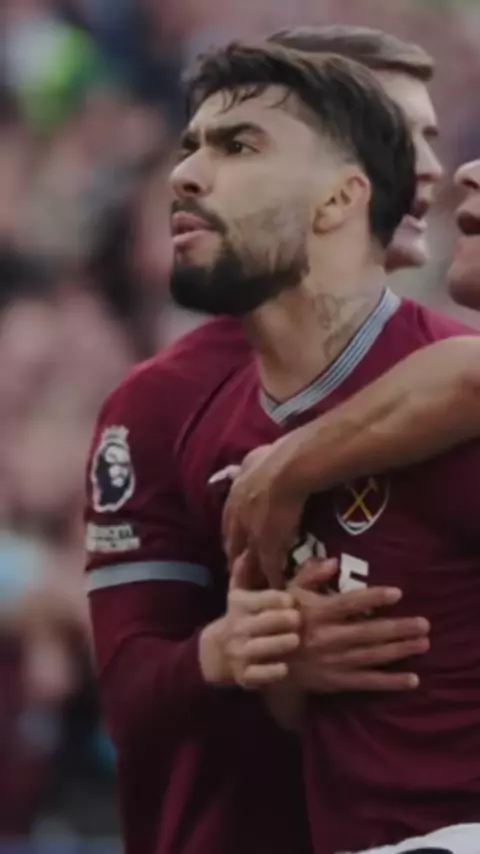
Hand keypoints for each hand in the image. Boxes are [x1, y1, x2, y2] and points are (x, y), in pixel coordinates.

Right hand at [200, 553, 300, 688]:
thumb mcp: (252, 593)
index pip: (261, 598)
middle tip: (298, 620)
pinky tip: (284, 669)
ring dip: (278, 643)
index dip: (277, 599)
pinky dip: (271, 672)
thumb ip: (270, 572)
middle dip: (281, 620)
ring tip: (294, 640)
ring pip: (260, 647)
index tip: (292, 600)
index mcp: (241, 604)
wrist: (215, 652)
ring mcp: (240, 652)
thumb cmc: (244, 616)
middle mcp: (238, 627)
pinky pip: (258, 674)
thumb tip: (274, 551)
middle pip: (262, 621)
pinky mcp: (243, 675)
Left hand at [222, 439, 307, 588]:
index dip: (233, 536)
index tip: (236, 545)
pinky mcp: (269, 546)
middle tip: (240, 571)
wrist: (287, 469)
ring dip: (252, 573)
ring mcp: (252, 535)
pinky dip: (273, 580)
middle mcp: (237, 519)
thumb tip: (252, 460)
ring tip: (257, 586)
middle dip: (236, 558)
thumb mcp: (253, 458)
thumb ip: (250, 465)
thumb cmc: (274, 459)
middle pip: (233, 545)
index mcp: (233, 499)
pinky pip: (269, 569)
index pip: (229, 524)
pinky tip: (277, 588)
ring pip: (249, 560)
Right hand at [290, 560, 429, 692]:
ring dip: (400, 651)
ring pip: (372, 656)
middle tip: (425, 624)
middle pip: (368, 632)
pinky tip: (413, 679)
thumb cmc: (281, 620)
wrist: (266, 660)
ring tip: (423, 643)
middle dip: (398, 628)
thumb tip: (333, 561)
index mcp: (317, 613)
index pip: (350, 604)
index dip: (374, 598)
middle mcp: (328, 638)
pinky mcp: (337, 681)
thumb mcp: (288, 593)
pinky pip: (367, 682)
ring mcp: (334, 662)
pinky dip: (390, 682)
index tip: (398, 593)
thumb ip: (309, 575)